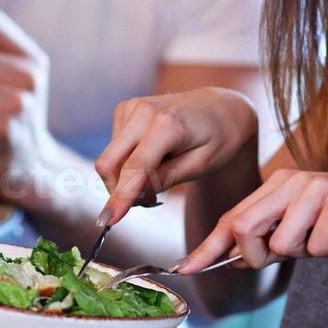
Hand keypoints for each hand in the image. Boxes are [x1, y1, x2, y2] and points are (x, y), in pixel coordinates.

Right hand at [94, 87, 257, 225]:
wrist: (221, 106)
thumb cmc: (218, 137)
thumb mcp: (201, 165)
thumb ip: (165, 179)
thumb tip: (132, 196)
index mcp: (167, 124)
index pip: (134, 168)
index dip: (119, 197)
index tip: (106, 221)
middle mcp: (143, 110)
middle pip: (109, 163)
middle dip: (118, 190)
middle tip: (146, 202)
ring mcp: (131, 107)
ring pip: (109, 158)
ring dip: (125, 176)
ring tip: (158, 175)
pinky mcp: (125, 109)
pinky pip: (113, 148)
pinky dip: (126, 162)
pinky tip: (151, 158)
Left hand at [173, 168, 327, 271]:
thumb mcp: (301, 230)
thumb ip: (269, 239)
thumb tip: (233, 260)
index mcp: (275, 185)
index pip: (231, 218)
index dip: (207, 247)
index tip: (185, 269)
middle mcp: (289, 180)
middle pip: (244, 228)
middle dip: (256, 255)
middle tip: (287, 254)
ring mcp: (314, 188)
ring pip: (282, 243)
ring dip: (304, 252)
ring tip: (326, 237)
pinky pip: (317, 246)